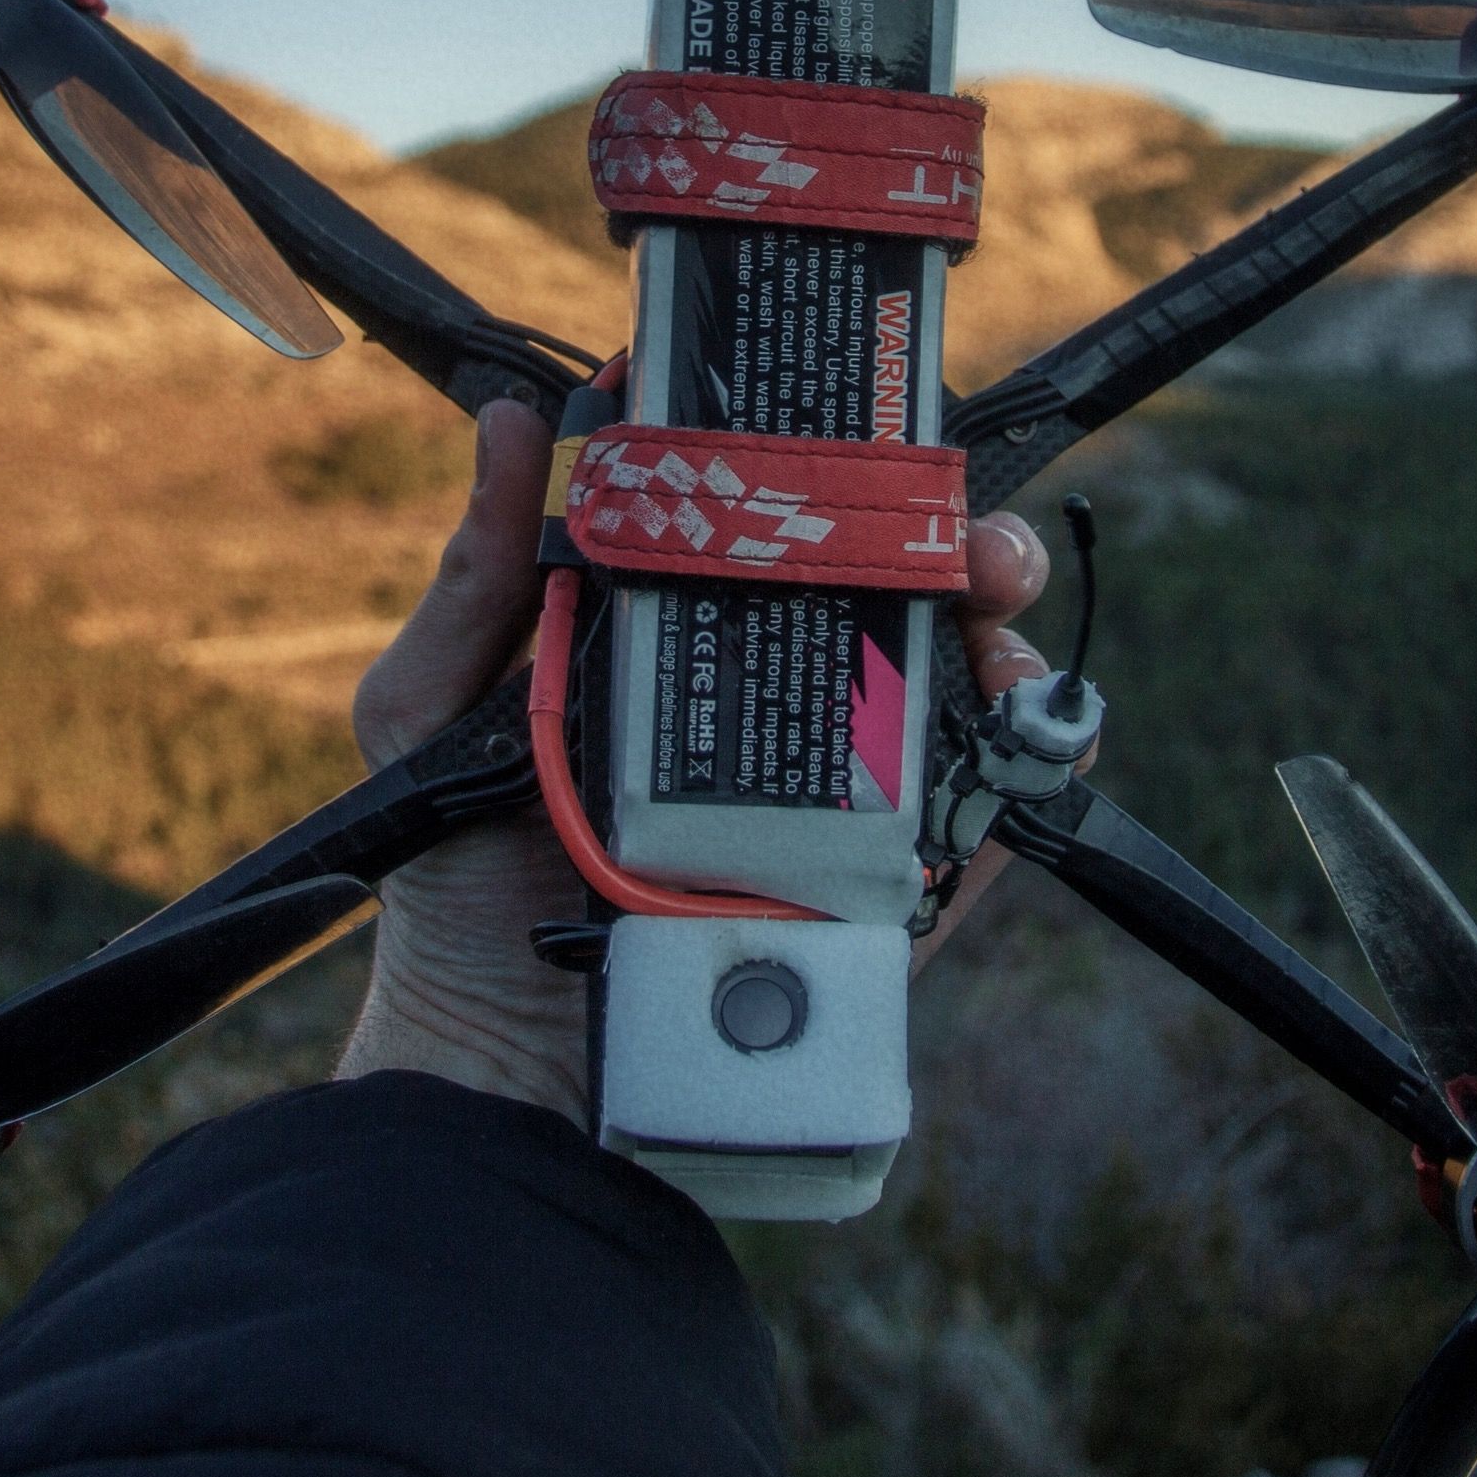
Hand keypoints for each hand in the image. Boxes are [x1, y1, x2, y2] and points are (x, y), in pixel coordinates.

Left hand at [336, 400, 1065, 1124]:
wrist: (512, 1058)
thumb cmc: (459, 881)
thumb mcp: (435, 706)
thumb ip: (480, 576)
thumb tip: (518, 418)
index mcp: (688, 634)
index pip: (783, 522)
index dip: (835, 461)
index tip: (852, 424)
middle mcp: (783, 693)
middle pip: (901, 581)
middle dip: (952, 531)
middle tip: (961, 534)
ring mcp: (853, 783)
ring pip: (968, 669)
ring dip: (999, 619)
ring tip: (988, 610)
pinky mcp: (904, 873)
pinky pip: (1002, 795)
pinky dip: (1041, 743)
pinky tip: (1022, 714)